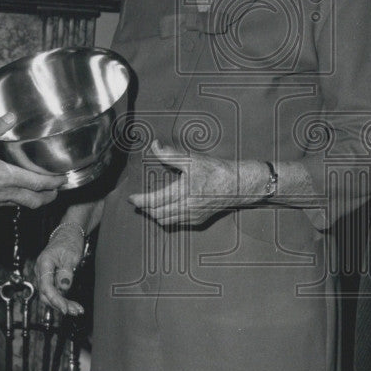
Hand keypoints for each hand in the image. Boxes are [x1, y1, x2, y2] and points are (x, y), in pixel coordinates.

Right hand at [0, 113, 65, 208]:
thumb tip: (11, 116)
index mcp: (6, 177)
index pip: (39, 184)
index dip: (55, 182)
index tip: (64, 179)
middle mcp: (5, 193)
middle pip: (36, 201)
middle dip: (50, 197)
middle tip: (57, 190)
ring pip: (23, 206)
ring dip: (35, 200)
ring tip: (42, 192)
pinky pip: (9, 206)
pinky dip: (19, 201)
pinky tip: (16, 193)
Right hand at [34, 223, 85, 315]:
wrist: (68, 234)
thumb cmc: (69, 241)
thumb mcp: (72, 255)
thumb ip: (67, 272)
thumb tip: (64, 287)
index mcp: (44, 263)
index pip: (46, 286)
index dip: (55, 299)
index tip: (64, 308)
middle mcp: (41, 271)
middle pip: (46, 294)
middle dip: (60, 304)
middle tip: (75, 311)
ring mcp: (45, 276)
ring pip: (51, 295)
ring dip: (63, 304)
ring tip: (77, 310)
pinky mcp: (51, 279)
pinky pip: (55, 292)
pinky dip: (64, 299)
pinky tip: (73, 305)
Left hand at [127, 140, 264, 226]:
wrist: (238, 184)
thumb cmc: (216, 170)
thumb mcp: (192, 158)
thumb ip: (170, 154)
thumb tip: (155, 146)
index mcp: (182, 192)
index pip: (154, 201)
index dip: (140, 201)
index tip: (131, 197)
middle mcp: (186, 207)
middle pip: (158, 214)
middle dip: (145, 209)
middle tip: (138, 202)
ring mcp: (193, 216)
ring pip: (167, 221)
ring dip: (155, 215)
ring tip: (150, 206)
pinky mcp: (199, 219)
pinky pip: (178, 223)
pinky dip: (168, 218)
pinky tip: (167, 210)